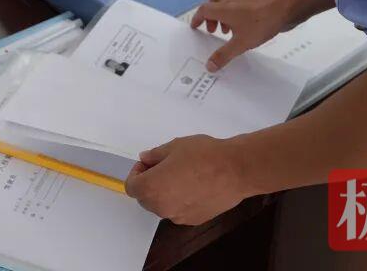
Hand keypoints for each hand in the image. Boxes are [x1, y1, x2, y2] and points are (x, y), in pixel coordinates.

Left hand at [124, 135, 248, 225]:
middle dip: (150, 183)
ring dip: (165, 192)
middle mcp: (162, 207)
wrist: (235, 170)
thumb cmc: (203, 155)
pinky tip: (196, 186)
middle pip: (145, 198)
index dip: (137, 172)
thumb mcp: (174, 146)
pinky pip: (179, 210)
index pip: (132, 186)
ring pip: (163, 205)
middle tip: (166, 166)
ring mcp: (178, 216)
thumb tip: (145, 159)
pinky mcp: (194, 220)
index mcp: (152, 188)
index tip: (150, 163)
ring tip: (183, 175)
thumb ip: (155, 155)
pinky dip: (181, 200)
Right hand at [191, 0, 297, 70]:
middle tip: (212, 30)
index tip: (195, 27)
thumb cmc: (260, 25)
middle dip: (209, 16)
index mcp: (223, 9)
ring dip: (221, 16)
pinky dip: (232, 15)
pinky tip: (241, 27)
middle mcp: (230, 1)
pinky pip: (236, 6)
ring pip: (224, 4)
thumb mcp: (240, 43)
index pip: (203, 10)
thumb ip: (224, 55)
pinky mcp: (252, 2)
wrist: (284, 11)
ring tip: (227, 32)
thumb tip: (209, 66)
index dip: (197, 19)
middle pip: (212, 3)